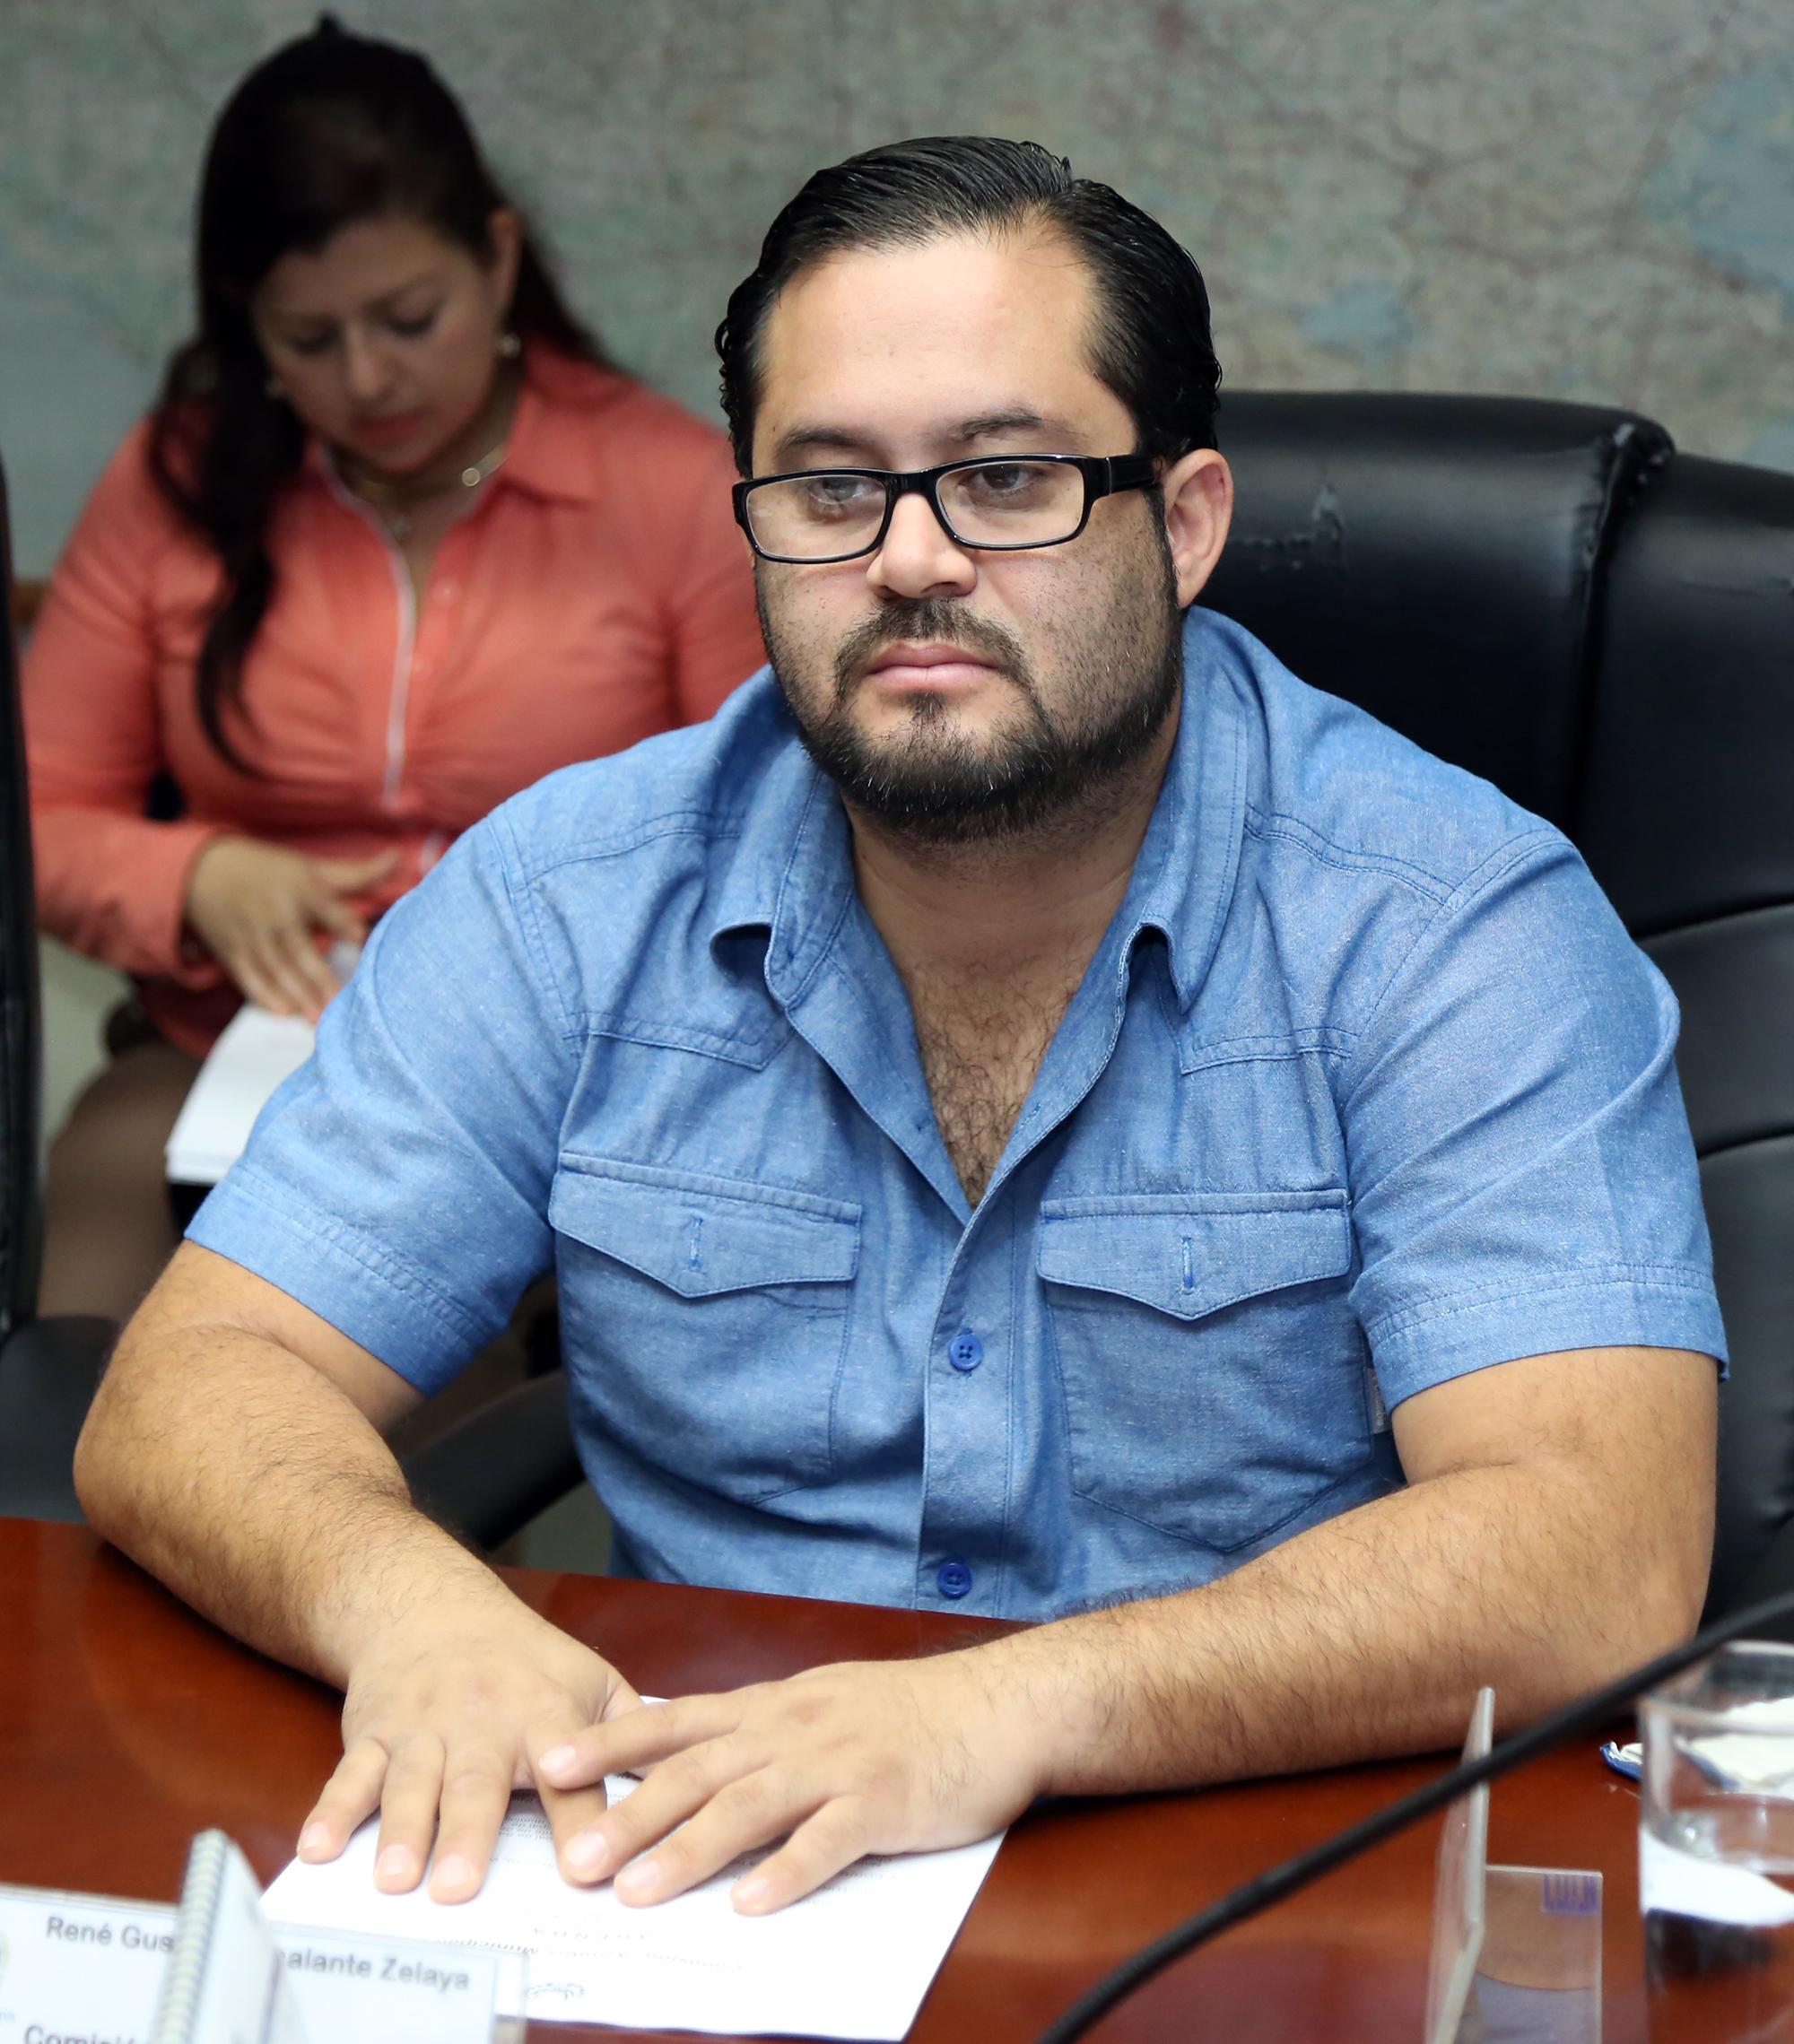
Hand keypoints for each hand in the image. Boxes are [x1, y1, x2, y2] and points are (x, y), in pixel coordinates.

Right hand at [185, 837, 397, 1020]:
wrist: (203, 871)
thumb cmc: (272, 872)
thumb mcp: (312, 868)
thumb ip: (358, 872)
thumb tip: (399, 856)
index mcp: (300, 889)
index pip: (323, 906)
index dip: (340, 921)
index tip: (359, 938)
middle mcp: (275, 913)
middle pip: (297, 948)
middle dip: (317, 977)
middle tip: (339, 1005)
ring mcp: (252, 935)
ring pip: (275, 968)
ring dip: (295, 995)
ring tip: (317, 1021)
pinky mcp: (233, 952)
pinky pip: (248, 976)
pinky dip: (263, 995)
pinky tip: (283, 1014)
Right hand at [296, 1593, 643, 1902]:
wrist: (431, 1606)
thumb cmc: (523, 1657)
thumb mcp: (589, 1676)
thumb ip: (631, 1733)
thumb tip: (682, 1784)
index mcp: (546, 1712)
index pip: (572, 1772)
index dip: (580, 1818)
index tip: (586, 1869)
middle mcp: (484, 1721)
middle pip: (477, 1783)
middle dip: (469, 1835)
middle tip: (460, 1889)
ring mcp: (424, 1729)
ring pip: (413, 1783)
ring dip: (402, 1831)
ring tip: (395, 1879)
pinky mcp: (376, 1734)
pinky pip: (351, 1774)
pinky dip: (333, 1812)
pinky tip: (321, 1849)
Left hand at [536, 1646, 1047, 1912]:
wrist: (998, 1704)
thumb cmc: (908, 1713)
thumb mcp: (820, 1704)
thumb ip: (757, 1731)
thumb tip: (685, 1757)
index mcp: (773, 1707)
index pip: (675, 1721)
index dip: (610, 1741)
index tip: (549, 1762)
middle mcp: (793, 1729)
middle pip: (697, 1772)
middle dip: (628, 1816)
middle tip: (572, 1861)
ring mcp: (838, 1763)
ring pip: (749, 1805)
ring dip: (688, 1850)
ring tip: (637, 1893)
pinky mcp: (883, 1801)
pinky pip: (829, 1840)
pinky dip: (787, 1872)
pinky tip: (752, 1904)